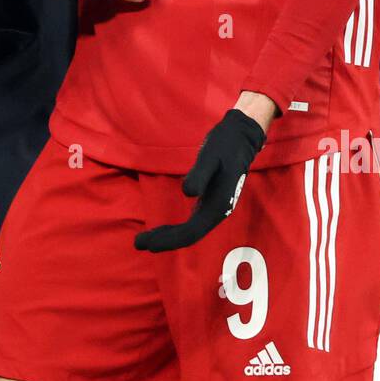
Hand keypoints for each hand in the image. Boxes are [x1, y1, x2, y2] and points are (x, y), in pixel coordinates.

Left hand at [135, 107, 267, 253]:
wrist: (241, 137)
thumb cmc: (224, 145)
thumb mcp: (210, 157)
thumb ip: (199, 175)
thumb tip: (187, 193)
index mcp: (217, 206)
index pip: (190, 232)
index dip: (168, 239)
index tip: (146, 243)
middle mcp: (217, 212)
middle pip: (189, 235)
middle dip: (164, 241)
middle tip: (139, 243)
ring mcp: (215, 208)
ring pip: (191, 231)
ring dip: (169, 236)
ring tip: (147, 239)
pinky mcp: (211, 202)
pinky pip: (193, 223)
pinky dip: (176, 228)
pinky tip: (165, 227)